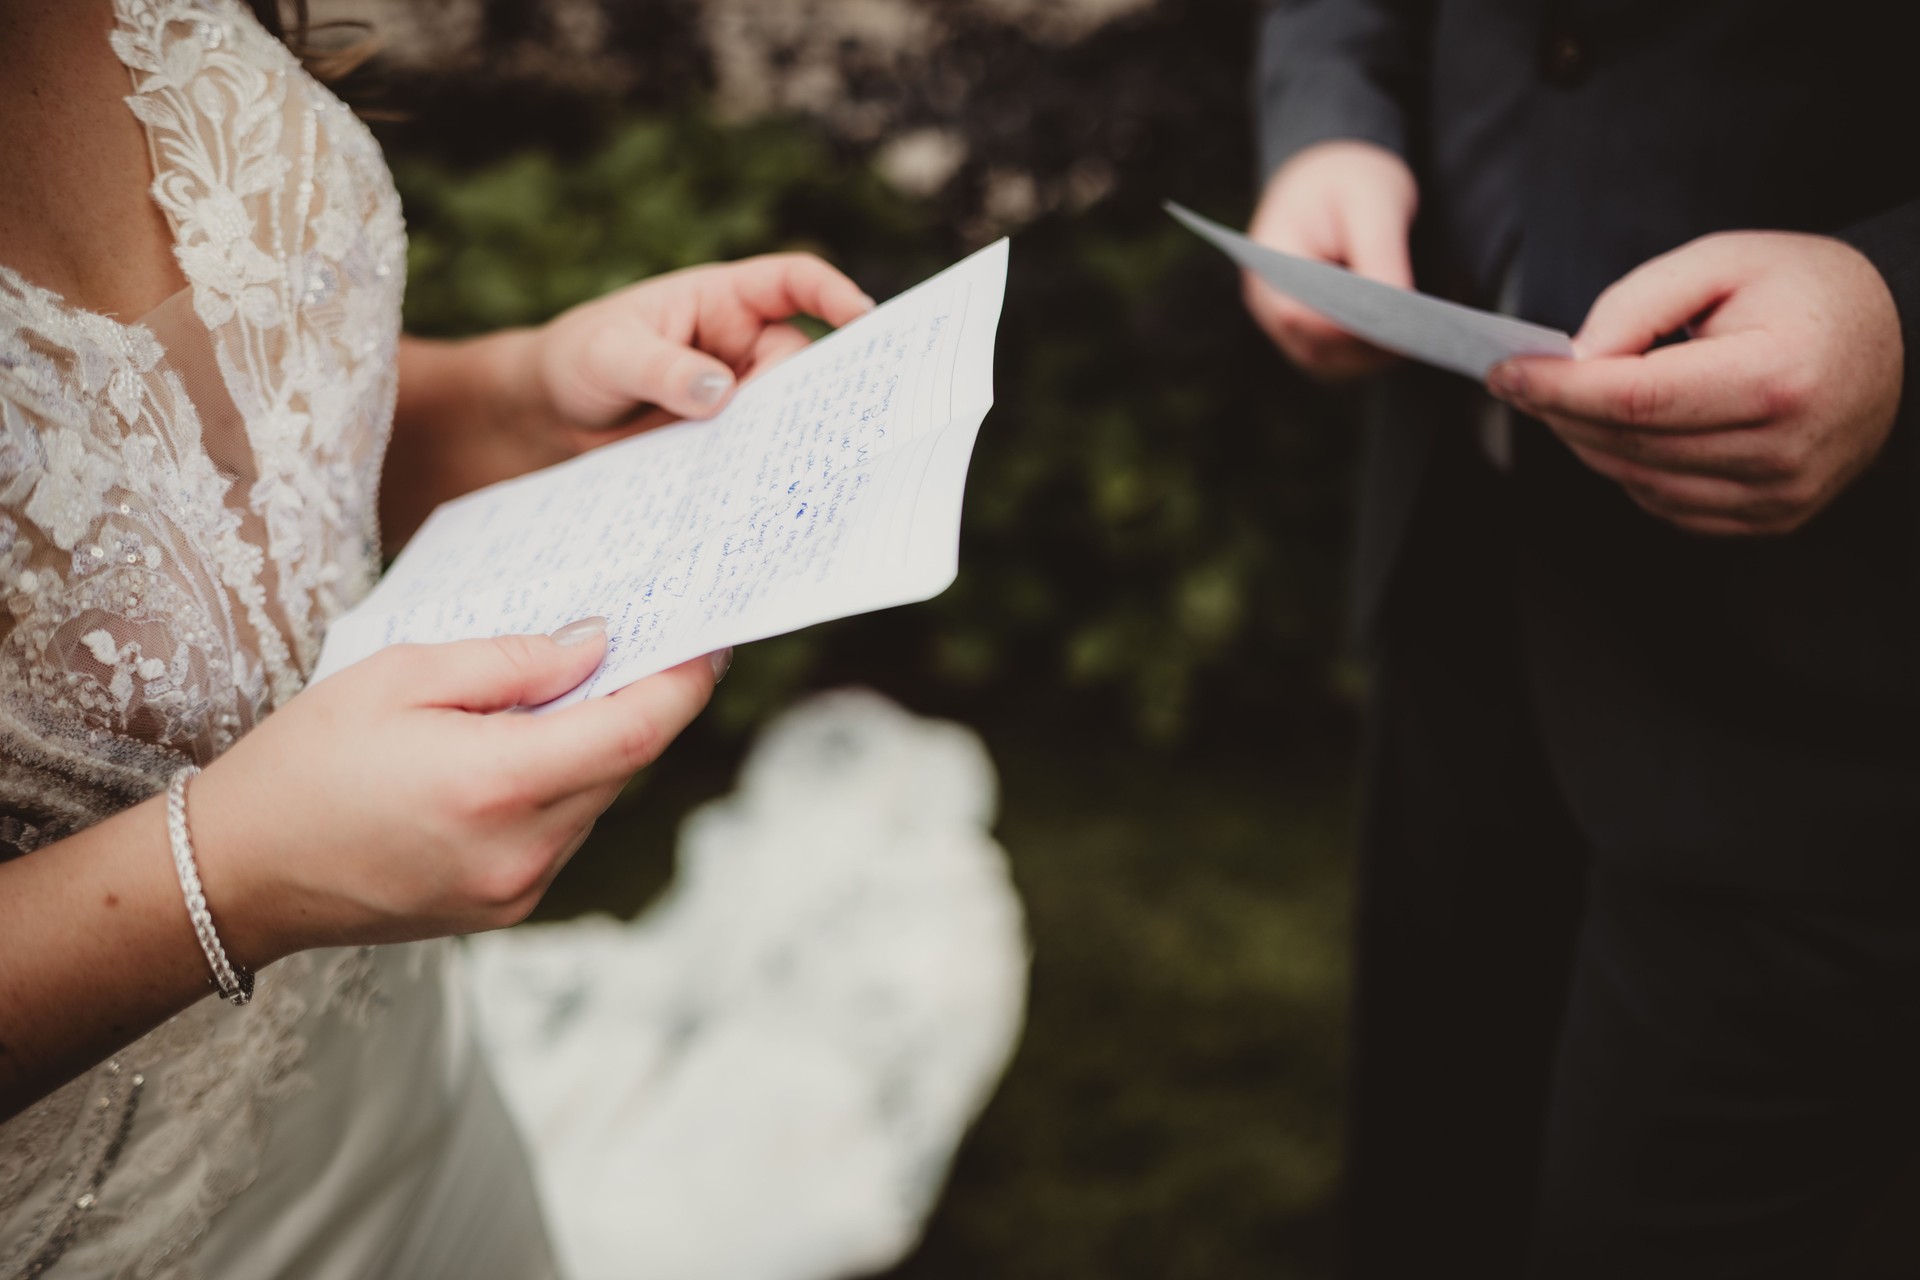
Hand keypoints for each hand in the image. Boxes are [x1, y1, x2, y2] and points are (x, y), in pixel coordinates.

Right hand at [187, 622, 722, 962]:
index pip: (635, 732)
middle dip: (639, 704)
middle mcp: (522, 850)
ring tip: (555, 700)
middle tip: (640, 646)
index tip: (711, 642)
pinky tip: (515, 756)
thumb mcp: (402, 675)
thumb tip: (596, 647)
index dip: (684, 684)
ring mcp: (517, 891)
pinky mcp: (506, 911)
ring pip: (596, 800)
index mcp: (498, 784)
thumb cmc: (307, 761)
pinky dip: (560, 787)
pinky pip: (563, 833)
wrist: (238, 873)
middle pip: (623, 765)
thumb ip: (512, 661)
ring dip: (593, 747)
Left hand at [528, 252, 875, 436]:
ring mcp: (735, 397)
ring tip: (781, 465)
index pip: (790, 283)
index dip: (831, 293)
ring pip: (782, 413)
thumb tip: (721, 392)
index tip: (863, 316)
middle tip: (809, 422)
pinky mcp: (724, 442)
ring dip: (783, 435)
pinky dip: (760, 468)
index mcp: (720, 300)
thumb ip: (662, 369)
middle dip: (808, 388)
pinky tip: (758, 491)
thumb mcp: (609, 353)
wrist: (548, 419)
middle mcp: (739, 346)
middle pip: (798, 361)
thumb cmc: (577, 359)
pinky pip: (755, 452)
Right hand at [1243, 140, 1418, 381]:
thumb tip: (1397, 315)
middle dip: (1371, 343)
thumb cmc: (1349, 179)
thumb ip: (1380, 256)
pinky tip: (1407, 330)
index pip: (1298, 315)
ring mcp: (1285, 324)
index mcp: (1269, 260)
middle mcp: (1268, 302)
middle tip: (1428, 330)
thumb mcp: (1372, 201)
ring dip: (1377, 353)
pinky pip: (1343, 360)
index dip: (1347, 328)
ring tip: (1424, 328)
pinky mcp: (1311, 334)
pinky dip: (1376, 352)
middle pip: (1317, 346)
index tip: (1401, 325)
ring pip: (1333, 362)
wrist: (1334, 176)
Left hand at [1487, 232, 1904, 535]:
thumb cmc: (1806, 292)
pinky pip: (1667, 504)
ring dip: (1588, 441)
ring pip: (1638, 481)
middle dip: (1560, 412)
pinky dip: (1631, 468)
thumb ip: (1640, 301)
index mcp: (1779, 379)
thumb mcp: (1725, 262)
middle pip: (1630, 444)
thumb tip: (1574, 357)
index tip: (1503, 371)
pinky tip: (1630, 429)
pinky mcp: (1772, 518)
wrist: (1896, 342)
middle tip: (1524, 377)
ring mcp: (1780, 495)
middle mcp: (1784, 450)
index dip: (1559, 388)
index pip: (1638, 398)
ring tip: (1573, 397)